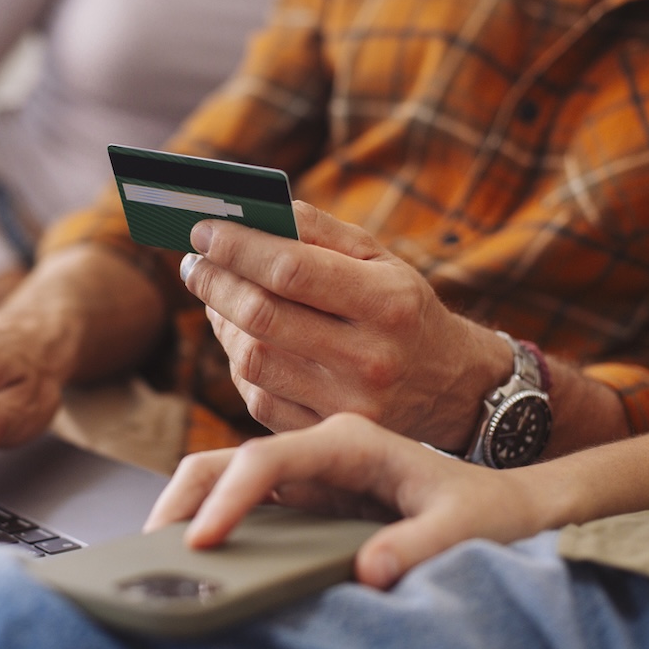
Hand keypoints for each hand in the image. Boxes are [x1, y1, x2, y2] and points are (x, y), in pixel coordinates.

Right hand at [144, 413, 548, 588]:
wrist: (501, 502)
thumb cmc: (485, 507)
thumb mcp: (465, 526)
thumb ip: (420, 545)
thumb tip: (369, 571)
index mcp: (349, 442)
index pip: (269, 459)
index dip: (229, 499)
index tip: (202, 542)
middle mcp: (316, 450)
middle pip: (228, 460)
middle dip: (182, 498)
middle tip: (148, 549)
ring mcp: (303, 475)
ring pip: (223, 478)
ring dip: (185, 511)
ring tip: (153, 558)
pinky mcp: (300, 500)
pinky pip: (241, 505)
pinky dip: (207, 524)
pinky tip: (189, 556)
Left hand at [181, 201, 507, 449]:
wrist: (453, 389)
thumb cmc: (404, 309)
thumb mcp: (381, 261)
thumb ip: (319, 231)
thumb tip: (250, 213)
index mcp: (387, 302)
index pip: (291, 270)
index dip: (237, 248)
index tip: (202, 231)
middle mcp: (370, 358)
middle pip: (262, 316)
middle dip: (215, 283)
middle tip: (195, 264)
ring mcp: (346, 405)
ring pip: (251, 359)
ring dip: (222, 323)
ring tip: (218, 298)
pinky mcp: (325, 435)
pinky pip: (257, 397)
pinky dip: (238, 363)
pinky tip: (242, 338)